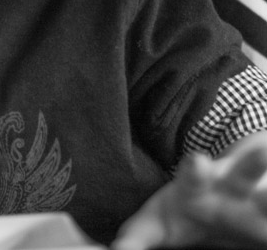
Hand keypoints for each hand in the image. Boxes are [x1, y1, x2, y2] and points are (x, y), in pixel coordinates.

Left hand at [112, 133, 266, 249]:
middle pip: (248, 171)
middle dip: (256, 162)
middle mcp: (236, 188)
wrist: (216, 205)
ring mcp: (261, 200)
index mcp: (199, 188)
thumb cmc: (181, 216)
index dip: (197, 169)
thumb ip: (134, 240)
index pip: (195, 174)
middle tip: (266, 147)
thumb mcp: (153, 227)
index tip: (199, 160)